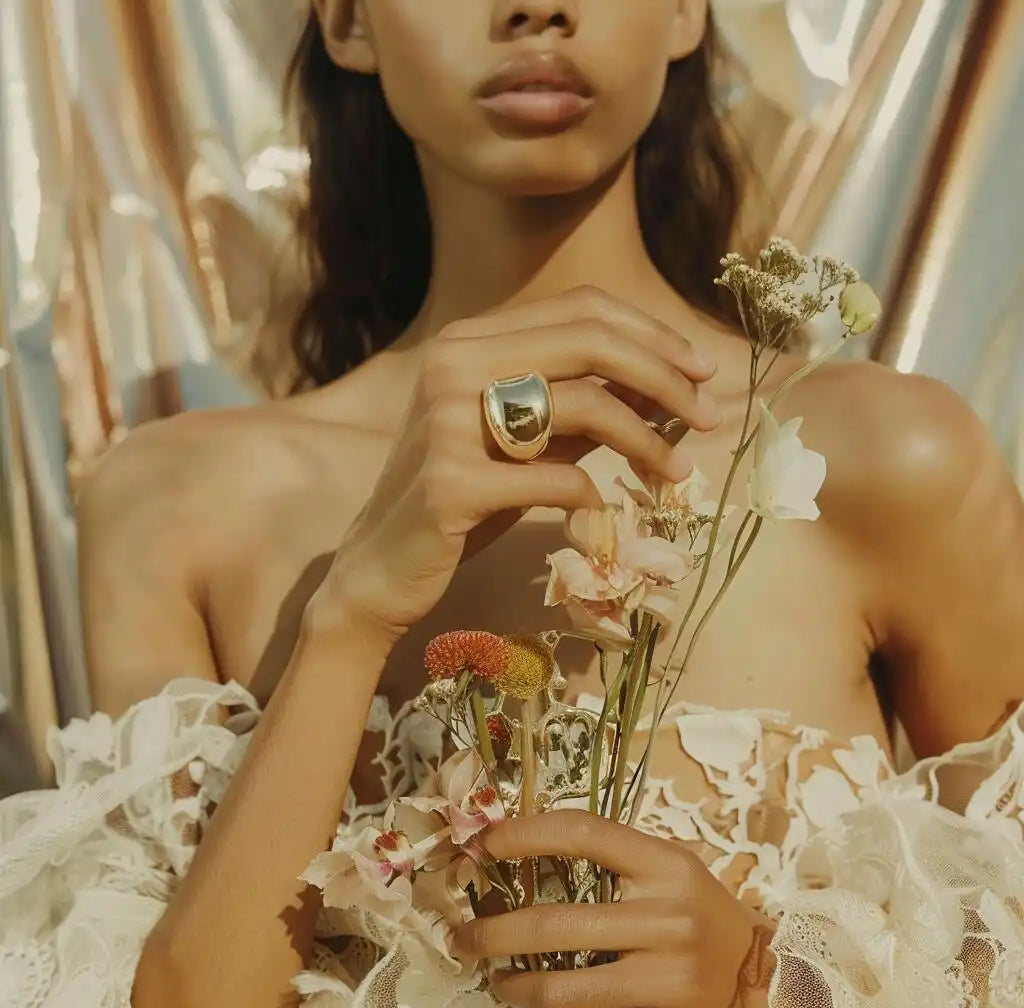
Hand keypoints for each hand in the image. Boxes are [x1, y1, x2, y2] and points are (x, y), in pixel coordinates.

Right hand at [313, 286, 720, 642]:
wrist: (381, 568)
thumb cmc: (462, 499)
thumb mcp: (524, 443)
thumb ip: (581, 408)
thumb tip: (666, 387)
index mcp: (468, 341)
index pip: (581, 310)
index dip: (652, 333)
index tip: (701, 369)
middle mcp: (452, 364)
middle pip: (589, 341)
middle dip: (666, 376)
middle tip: (710, 414)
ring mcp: (447, 421)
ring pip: (582, 405)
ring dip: (647, 441)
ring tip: (679, 473)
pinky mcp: (450, 482)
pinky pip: (555, 479)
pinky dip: (593, 499)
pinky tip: (600, 519)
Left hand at [452, 810, 771, 1007]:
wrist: (765, 977)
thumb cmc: (700, 912)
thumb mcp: (670, 868)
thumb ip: (614, 856)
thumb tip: (524, 844)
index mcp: (666, 866)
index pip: (584, 834)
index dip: (525, 833)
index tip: (484, 844)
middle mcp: (668, 919)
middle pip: (554, 922)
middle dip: (492, 932)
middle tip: (461, 936)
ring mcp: (668, 979)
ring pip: (562, 991)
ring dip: (515, 987)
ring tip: (499, 981)